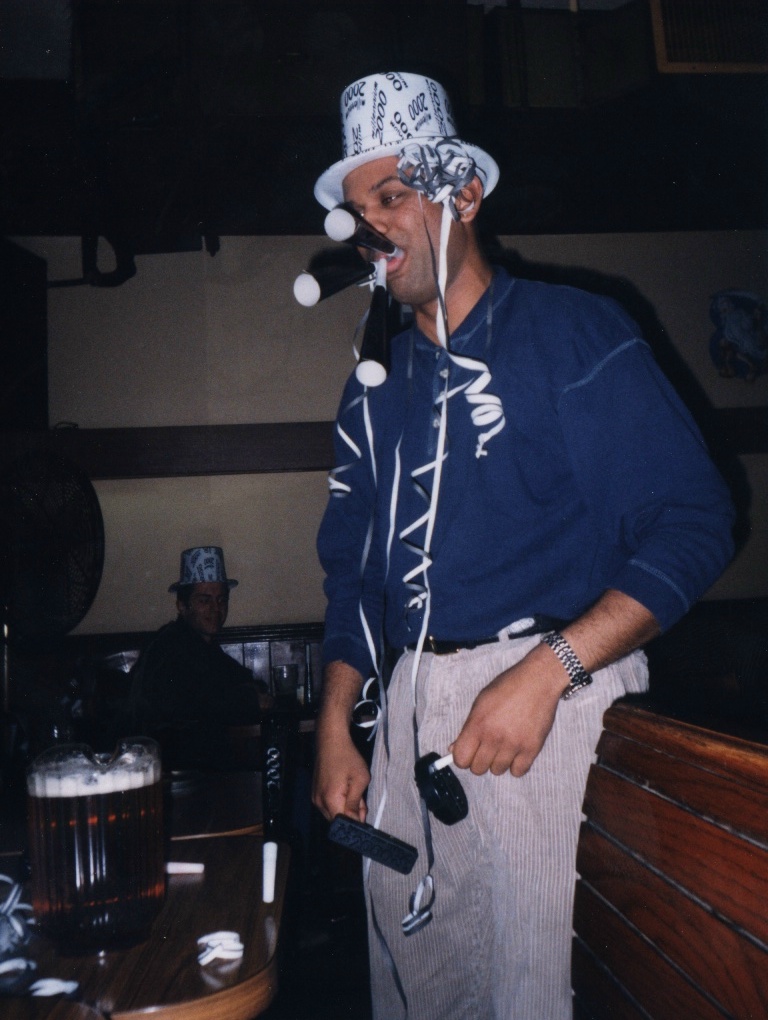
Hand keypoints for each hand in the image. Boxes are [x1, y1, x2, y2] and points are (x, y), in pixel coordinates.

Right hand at [312, 726, 369, 821]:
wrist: (331, 740)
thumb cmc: (348, 757)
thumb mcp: (360, 779)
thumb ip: (357, 804)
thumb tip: (357, 821)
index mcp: (330, 800)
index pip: (342, 825)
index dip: (354, 824)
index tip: (364, 819)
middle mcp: (319, 802)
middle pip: (336, 821)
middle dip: (351, 816)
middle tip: (362, 802)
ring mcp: (315, 797)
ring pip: (332, 813)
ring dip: (345, 808)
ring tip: (354, 792)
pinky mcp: (315, 792)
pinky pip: (327, 805)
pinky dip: (338, 803)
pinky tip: (346, 790)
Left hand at [450, 643, 566, 776]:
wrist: (538, 680)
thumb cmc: (508, 687)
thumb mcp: (481, 702)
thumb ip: (468, 727)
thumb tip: (454, 749)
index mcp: (478, 724)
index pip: (461, 759)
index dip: (463, 758)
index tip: (468, 753)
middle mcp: (494, 737)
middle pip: (478, 769)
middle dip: (480, 760)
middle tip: (487, 748)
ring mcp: (514, 745)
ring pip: (497, 771)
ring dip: (498, 762)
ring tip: (504, 746)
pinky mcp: (532, 749)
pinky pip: (518, 771)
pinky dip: (516, 764)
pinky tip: (517, 751)